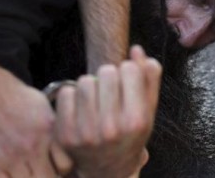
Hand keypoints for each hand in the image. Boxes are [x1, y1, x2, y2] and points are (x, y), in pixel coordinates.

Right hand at [0, 67, 59, 176]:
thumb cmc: (5, 91)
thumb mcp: (39, 103)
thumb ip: (50, 126)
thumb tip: (55, 141)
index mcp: (48, 130)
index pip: (66, 166)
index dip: (61, 172)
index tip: (53, 170)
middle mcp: (33, 145)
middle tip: (37, 173)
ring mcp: (11, 157)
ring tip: (22, 173)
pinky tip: (3, 175)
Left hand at [54, 45, 161, 177]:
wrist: (109, 170)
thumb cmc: (131, 135)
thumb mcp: (149, 110)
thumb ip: (149, 78)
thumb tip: (136, 49)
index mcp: (136, 120)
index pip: (129, 69)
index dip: (129, 70)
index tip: (128, 82)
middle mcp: (112, 128)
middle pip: (106, 72)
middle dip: (110, 76)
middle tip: (111, 90)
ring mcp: (86, 133)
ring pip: (84, 81)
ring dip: (91, 85)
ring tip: (97, 98)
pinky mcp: (66, 135)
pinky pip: (65, 93)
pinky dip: (73, 95)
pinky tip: (81, 107)